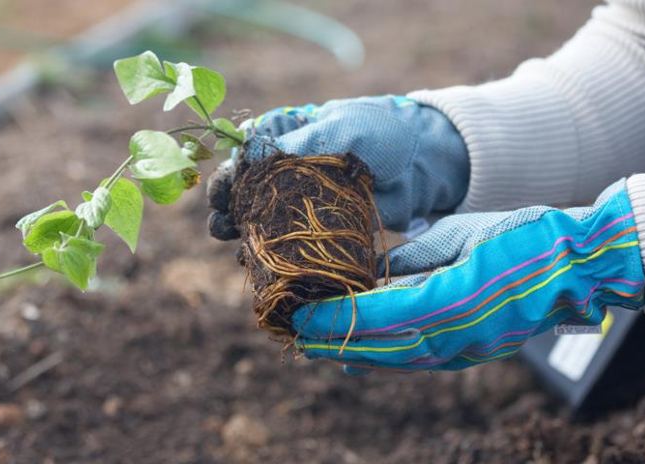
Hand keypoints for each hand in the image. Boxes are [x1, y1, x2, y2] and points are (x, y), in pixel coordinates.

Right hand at [206, 95, 469, 239]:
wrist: (421, 164)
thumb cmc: (382, 133)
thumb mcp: (343, 128)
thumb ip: (303, 143)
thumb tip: (257, 156)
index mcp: (285, 136)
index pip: (244, 154)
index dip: (230, 172)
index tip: (226, 188)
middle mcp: (283, 168)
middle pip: (242, 188)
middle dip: (228, 204)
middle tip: (223, 220)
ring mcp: (297, 199)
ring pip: (256, 218)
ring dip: (241, 232)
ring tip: (235, 242)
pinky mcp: (312, 226)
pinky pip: (282, 241)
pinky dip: (266, 252)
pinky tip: (253, 262)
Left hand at [291, 179, 644, 372]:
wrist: (578, 265)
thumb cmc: (523, 237)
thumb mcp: (460, 236)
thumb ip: (414, 259)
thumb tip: (373, 272)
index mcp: (451, 300)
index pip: (379, 315)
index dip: (337, 317)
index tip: (301, 315)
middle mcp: (456, 334)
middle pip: (382, 346)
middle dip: (336, 342)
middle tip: (296, 336)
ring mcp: (467, 348)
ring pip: (399, 360)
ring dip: (357, 355)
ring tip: (319, 348)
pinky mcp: (475, 351)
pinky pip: (422, 360)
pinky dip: (387, 359)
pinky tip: (363, 357)